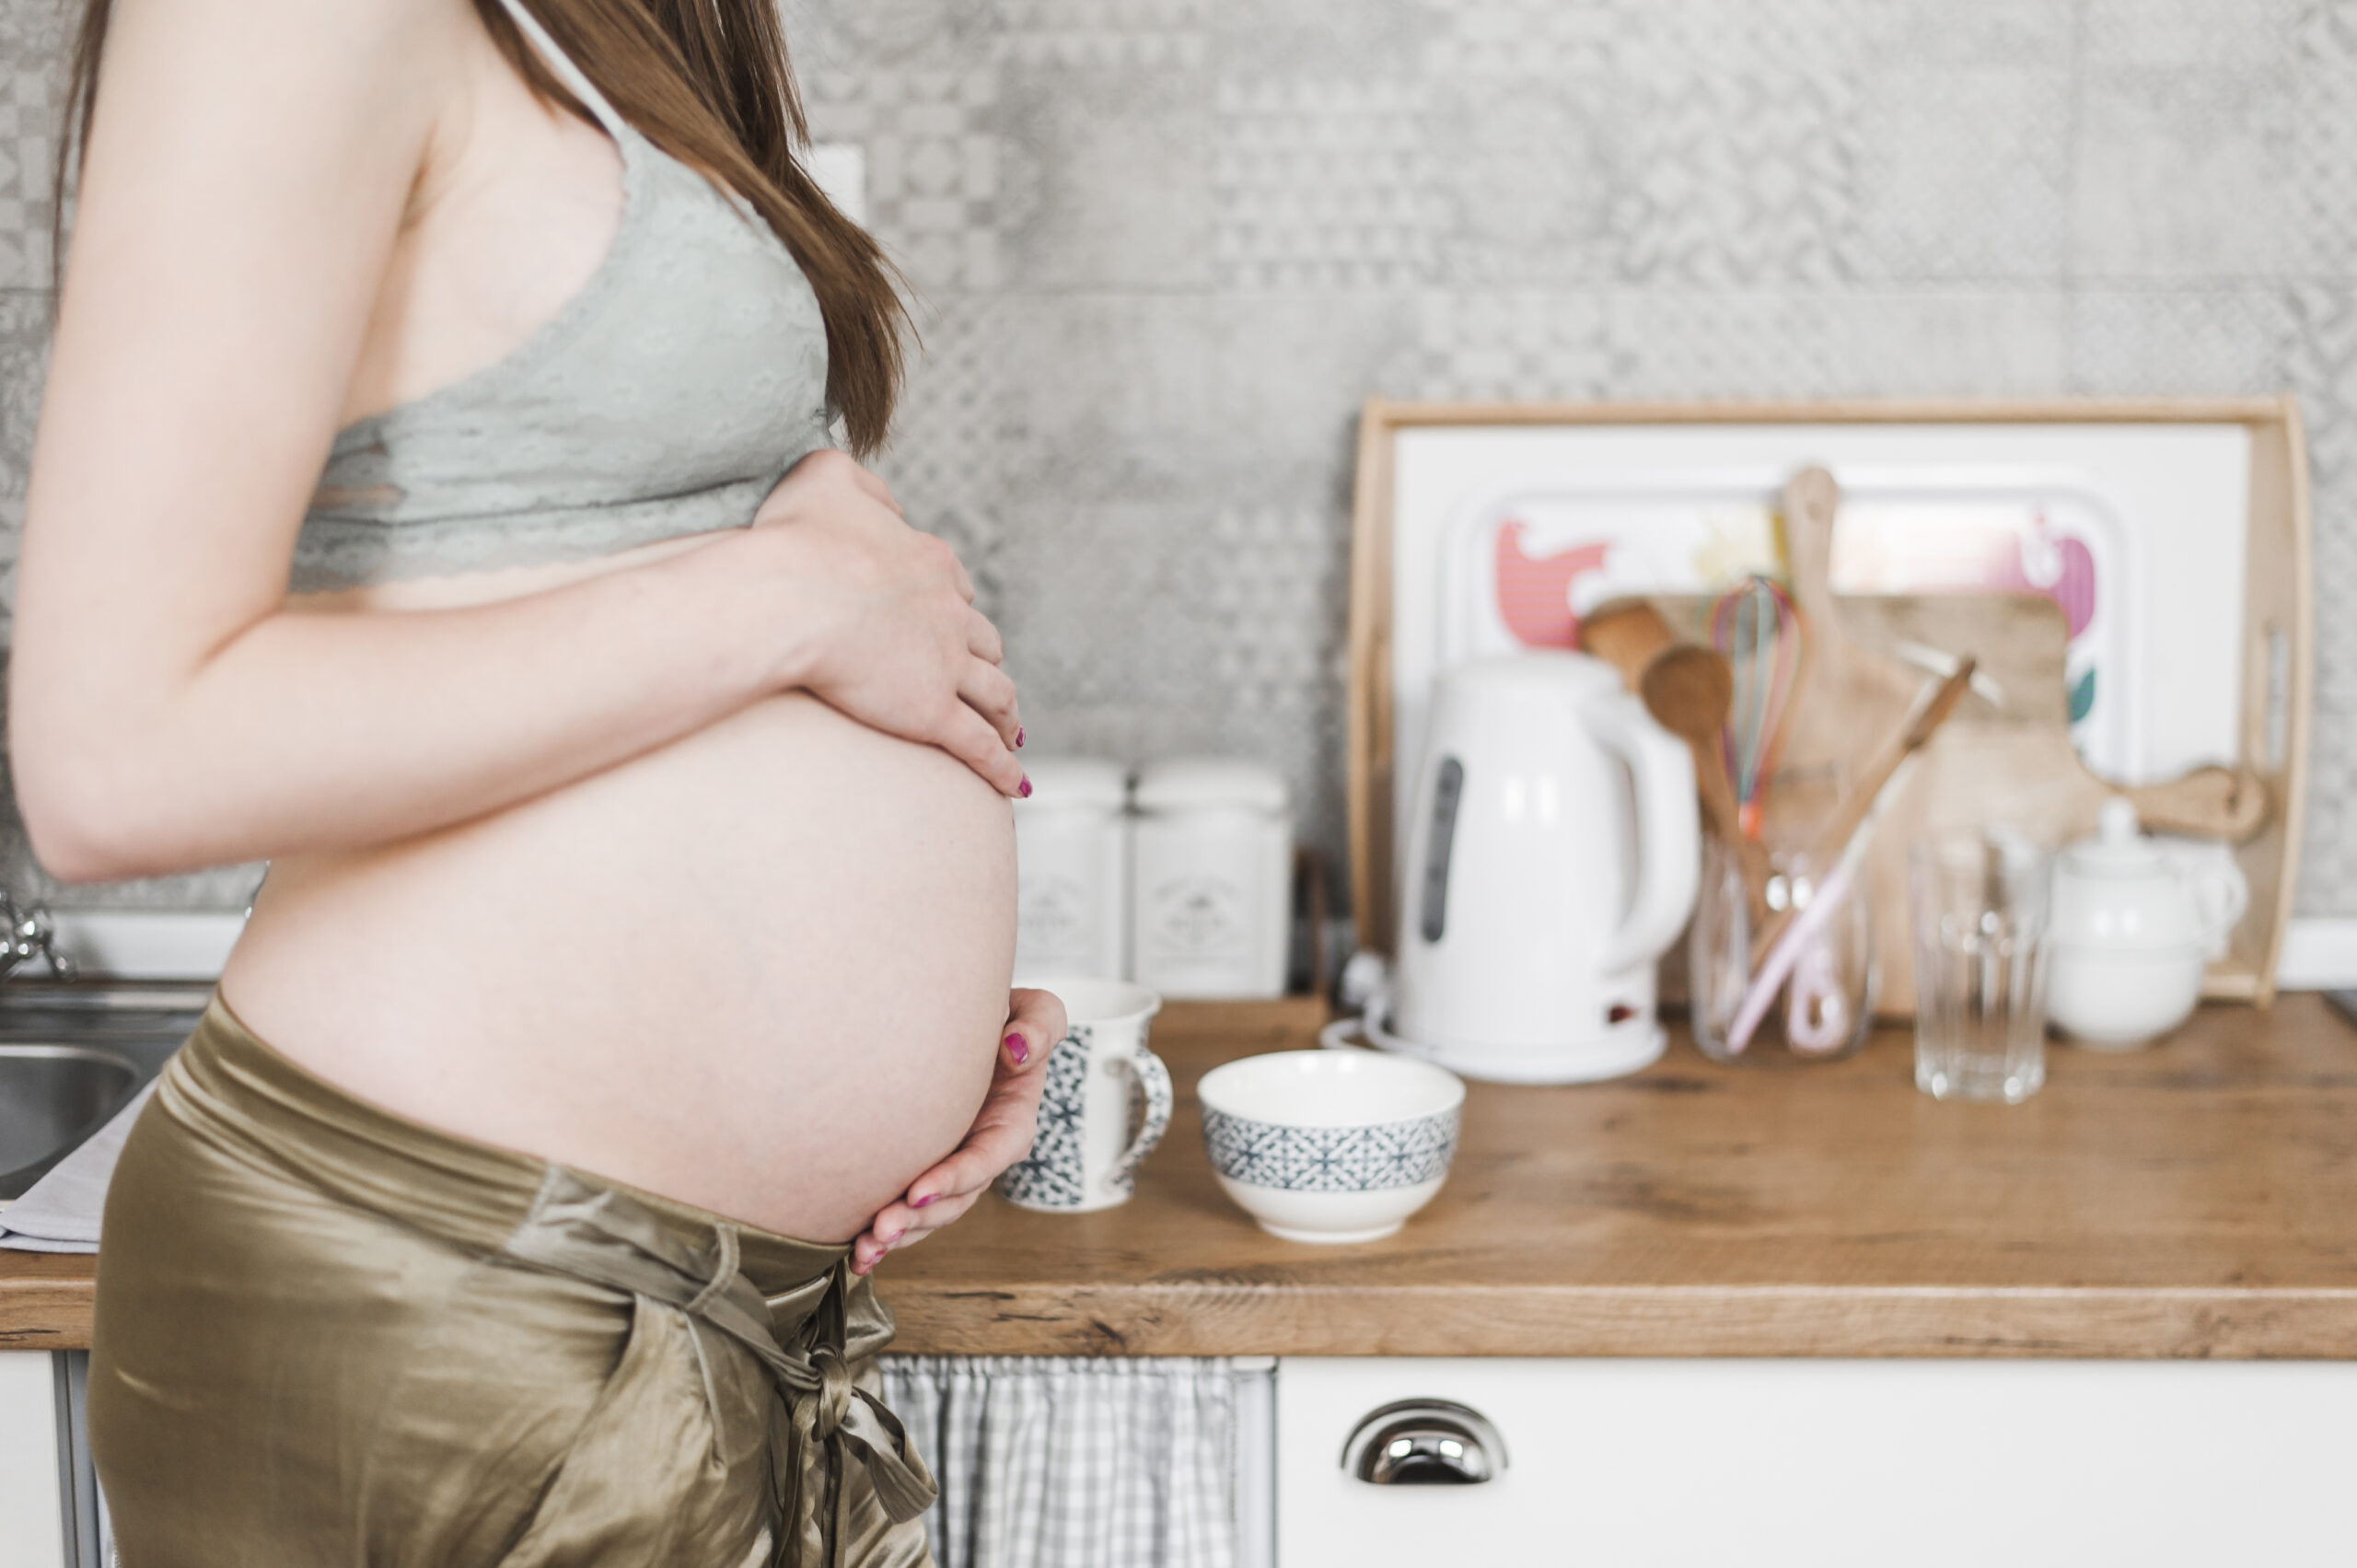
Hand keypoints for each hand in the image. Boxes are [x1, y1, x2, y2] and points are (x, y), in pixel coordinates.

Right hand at [753, 449, 1024, 795]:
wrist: (792, 596)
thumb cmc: (795, 538)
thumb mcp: (827, 479)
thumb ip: (862, 483)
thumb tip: (888, 502)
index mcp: (929, 561)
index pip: (954, 586)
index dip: (954, 604)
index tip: (952, 620)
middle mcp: (949, 612)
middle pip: (983, 640)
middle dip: (986, 659)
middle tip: (988, 678)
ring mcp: (946, 665)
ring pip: (994, 692)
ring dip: (1007, 712)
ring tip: (1012, 730)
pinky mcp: (933, 712)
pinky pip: (979, 745)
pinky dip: (1003, 766)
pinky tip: (1016, 785)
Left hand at [851, 987, 1067, 1274]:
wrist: (971, 1026)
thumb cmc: (1005, 1020)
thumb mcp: (1037, 1011)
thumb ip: (1040, 1025)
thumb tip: (1015, 1051)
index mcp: (1011, 1122)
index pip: (988, 1157)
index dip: (956, 1178)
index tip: (918, 1192)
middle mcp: (982, 1154)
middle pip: (955, 1199)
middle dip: (919, 1220)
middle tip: (881, 1230)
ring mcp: (951, 1166)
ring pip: (929, 1215)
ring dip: (898, 1238)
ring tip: (864, 1251)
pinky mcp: (923, 1170)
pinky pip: (907, 1209)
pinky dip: (884, 1235)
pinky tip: (856, 1253)